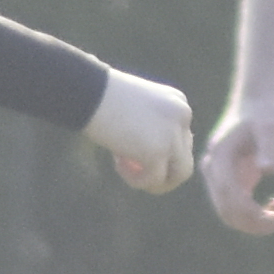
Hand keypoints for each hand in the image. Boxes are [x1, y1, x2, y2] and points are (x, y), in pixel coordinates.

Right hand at [82, 70, 199, 194]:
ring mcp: (173, 134)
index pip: (183, 140)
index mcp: (179, 103)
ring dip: (156, 182)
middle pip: (184, 158)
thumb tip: (159, 161)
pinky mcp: (158, 151)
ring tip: (131, 175)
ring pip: (179, 174)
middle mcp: (182, 116)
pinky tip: (117, 164)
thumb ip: (152, 130)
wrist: (89, 92)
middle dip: (160, 169)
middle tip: (133, 166)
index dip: (159, 151)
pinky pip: (154, 180)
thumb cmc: (103, 98)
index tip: (131, 146)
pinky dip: (136, 180)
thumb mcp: (136, 110)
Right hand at [205, 104, 273, 234]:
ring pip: (230, 214)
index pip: (228, 193)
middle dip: (254, 223)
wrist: (255, 108)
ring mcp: (220, 179)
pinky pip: (238, 209)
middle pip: (226, 210)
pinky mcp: (230, 183)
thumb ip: (269, 148)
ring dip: (255, 223)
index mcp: (220, 156)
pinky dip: (256, 215)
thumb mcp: (271, 128)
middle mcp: (214, 170)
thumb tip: (268, 171)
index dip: (249, 211)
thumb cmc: (264, 116)